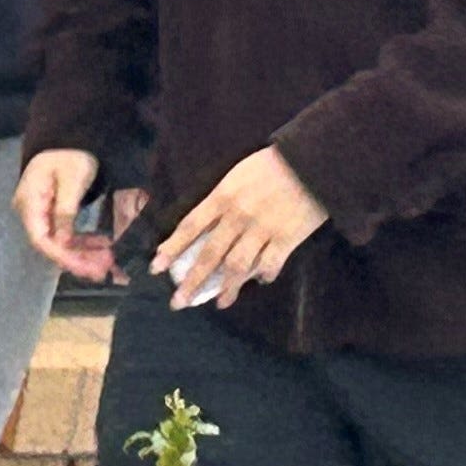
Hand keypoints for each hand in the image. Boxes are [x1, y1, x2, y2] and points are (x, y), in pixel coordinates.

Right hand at [17, 147, 133, 280]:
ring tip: (110, 261)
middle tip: (107, 270)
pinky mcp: (52, 214)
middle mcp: (29, 211)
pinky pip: (64, 234)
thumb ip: (66, 210)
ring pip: (59, 243)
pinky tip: (102, 246)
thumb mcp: (72, 179)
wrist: (68, 137)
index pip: (41, 239)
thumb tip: (62, 242)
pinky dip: (83, 243)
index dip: (63, 257)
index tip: (88, 269)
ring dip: (83, 254)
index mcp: (30, 202)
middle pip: (50, 244)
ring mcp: (40, 213)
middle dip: (78, 260)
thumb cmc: (69, 154)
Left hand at [152, 145, 326, 308]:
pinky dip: (263, 275)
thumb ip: (220, 201)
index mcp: (221, 197)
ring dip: (226, 287)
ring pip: (238, 266)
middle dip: (192, 281)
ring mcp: (263, 230)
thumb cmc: (269, 165)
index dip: (172, 249)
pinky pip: (270, 264)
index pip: (190, 227)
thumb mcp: (235, 176)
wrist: (309, 161)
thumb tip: (204, 227)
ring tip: (218, 303)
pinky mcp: (288, 239)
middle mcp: (238, 217)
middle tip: (178, 302)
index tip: (156, 267)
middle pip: (210, 254)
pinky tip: (259, 281)